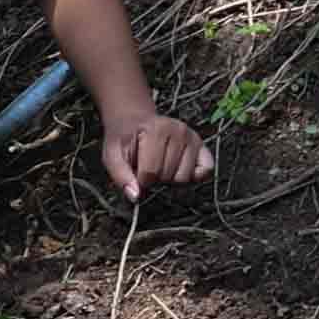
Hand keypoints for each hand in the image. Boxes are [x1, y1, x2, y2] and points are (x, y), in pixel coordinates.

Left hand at [98, 104, 213, 201]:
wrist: (135, 122)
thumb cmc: (125, 139)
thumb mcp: (113, 155)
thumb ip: (121, 176)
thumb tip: (135, 196)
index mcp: (156, 130)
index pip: (150, 173)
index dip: (140, 180)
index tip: (136, 172)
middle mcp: (179, 131)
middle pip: (168, 176)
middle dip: (156, 178)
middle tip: (148, 166)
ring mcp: (192, 138)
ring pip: (184, 177)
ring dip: (171, 178)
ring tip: (162, 165)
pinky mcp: (201, 145)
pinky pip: (206, 170)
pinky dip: (194, 176)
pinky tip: (179, 169)